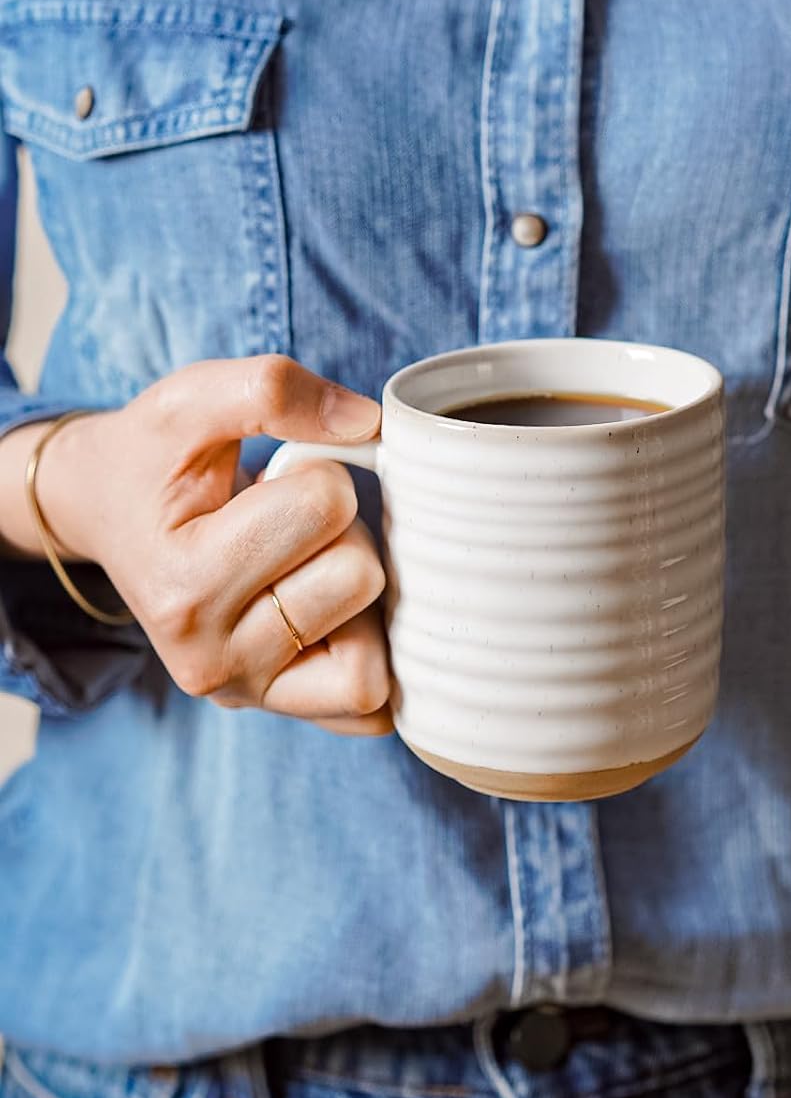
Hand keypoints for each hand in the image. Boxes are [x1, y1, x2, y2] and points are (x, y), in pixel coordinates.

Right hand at [24, 356, 392, 734]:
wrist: (105, 511)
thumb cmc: (152, 457)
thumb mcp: (189, 400)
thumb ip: (272, 388)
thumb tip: (368, 424)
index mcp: (184, 584)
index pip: (325, 504)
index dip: (316, 469)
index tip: (268, 478)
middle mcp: (208, 660)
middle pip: (360, 573)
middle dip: (341, 528)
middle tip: (286, 521)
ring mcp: (243, 693)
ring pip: (377, 646)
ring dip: (358, 588)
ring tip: (304, 562)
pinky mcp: (276, 709)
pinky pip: (368, 707)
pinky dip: (373, 654)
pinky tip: (339, 613)